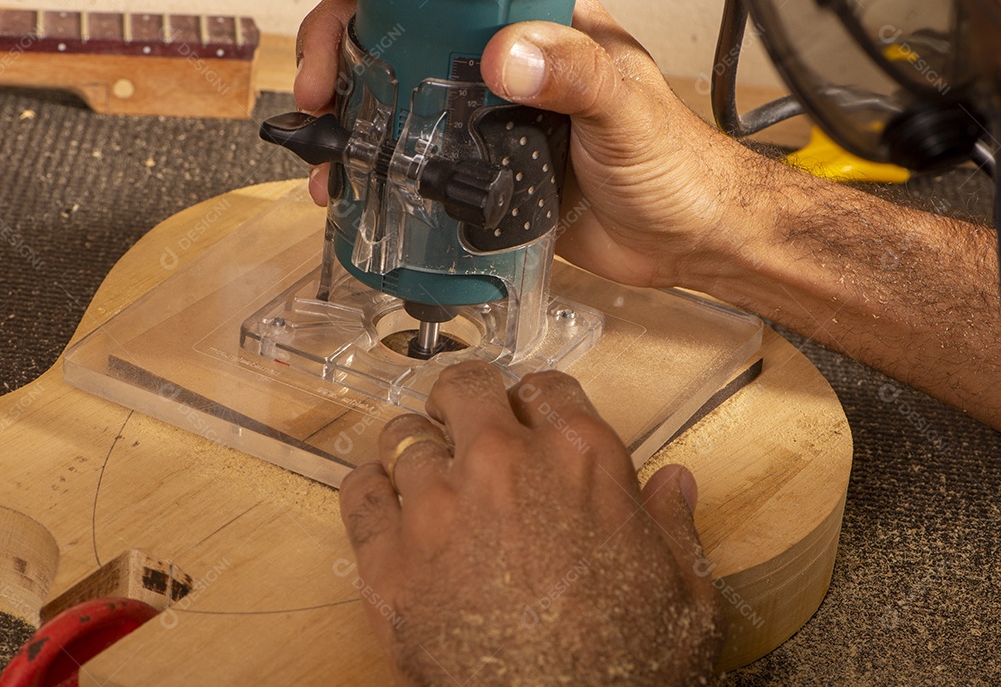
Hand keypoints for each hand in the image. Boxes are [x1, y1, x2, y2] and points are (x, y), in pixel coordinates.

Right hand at [294, 0, 755, 289]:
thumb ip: (573, 73)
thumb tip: (506, 55)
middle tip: (322, 77)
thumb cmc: (674, 164)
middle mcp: (506, 62)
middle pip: (404, 30)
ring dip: (348, 105)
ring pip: (399, 93)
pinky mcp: (482, 171)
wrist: (684, 241)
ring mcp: (488, 117)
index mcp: (542, 21)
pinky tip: (346, 181)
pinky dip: (374, 168)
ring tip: (319, 128)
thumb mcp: (624, 106)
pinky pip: (415, 159)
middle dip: (346, 42)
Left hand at [339, 362, 724, 685]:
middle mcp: (502, 465)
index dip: (534, 399)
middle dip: (467, 399)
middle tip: (466, 421)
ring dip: (418, 446)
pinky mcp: (389, 562)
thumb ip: (674, 526)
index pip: (545, 388)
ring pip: (405, 435)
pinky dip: (370, 487)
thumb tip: (673, 482)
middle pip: (465, 387)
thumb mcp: (685, 597)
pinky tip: (385, 500)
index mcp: (580, 460)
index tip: (527, 416)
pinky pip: (360, 492)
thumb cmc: (631, 670)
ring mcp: (438, 510)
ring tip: (426, 471)